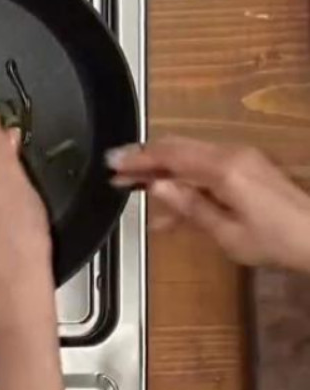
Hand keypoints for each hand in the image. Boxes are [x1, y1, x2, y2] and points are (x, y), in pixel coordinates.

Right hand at [108, 136, 309, 272]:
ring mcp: (242, 159)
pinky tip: (172, 204)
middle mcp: (232, 155)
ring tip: (137, 188)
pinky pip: (206, 166)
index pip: (171, 156)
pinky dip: (184, 178)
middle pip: (178, 148)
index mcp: (224, 169)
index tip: (112, 163)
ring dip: (163, 170)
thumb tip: (158, 186)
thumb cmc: (276, 241)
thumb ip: (190, 206)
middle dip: (146, 159)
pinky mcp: (249, 167)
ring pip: (190, 156)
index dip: (139, 159)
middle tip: (117, 170)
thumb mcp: (227, 233)